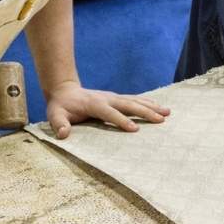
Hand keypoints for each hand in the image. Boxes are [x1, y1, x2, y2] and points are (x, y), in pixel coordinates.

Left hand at [45, 79, 168, 138]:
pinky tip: (160, 107)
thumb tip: (63, 134)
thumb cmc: (60, 106)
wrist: (65, 90)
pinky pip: (135, 100)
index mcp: (93, 104)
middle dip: (145, 112)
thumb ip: (59, 124)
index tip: (135, 129)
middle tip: (160, 120)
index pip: (109, 113)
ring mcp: (113, 97)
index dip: (121, 121)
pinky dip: (149, 103)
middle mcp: (107, 98)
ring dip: (152, 106)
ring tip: (167, 113)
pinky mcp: (117, 98)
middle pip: (129, 104)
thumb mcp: (55, 115)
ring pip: (135, 101)